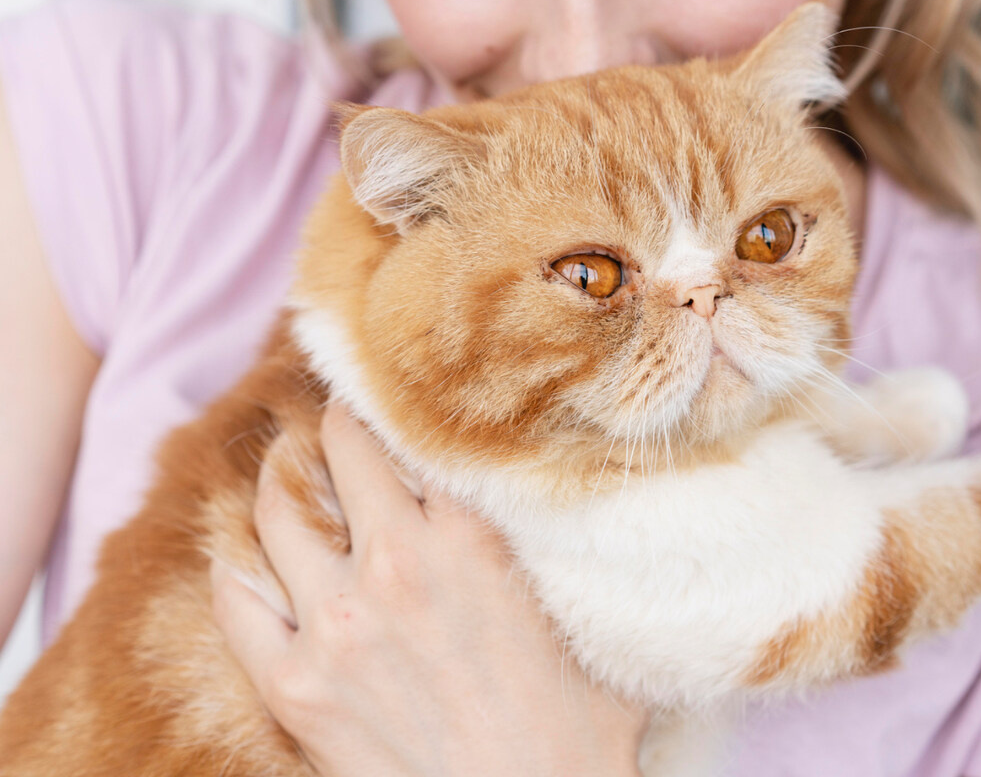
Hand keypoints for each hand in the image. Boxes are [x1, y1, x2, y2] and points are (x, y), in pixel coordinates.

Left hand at [211, 404, 646, 776]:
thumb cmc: (572, 736)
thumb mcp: (585, 622)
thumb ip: (560, 555)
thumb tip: (575, 512)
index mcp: (470, 540)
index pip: (412, 439)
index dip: (396, 411)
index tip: (388, 402)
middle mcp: (394, 565)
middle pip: (338, 452)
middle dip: (332, 428)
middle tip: (330, 422)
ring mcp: (334, 624)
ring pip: (276, 513)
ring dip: (278, 482)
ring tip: (284, 471)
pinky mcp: (293, 684)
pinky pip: (236, 602)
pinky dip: (237, 571)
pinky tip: (246, 560)